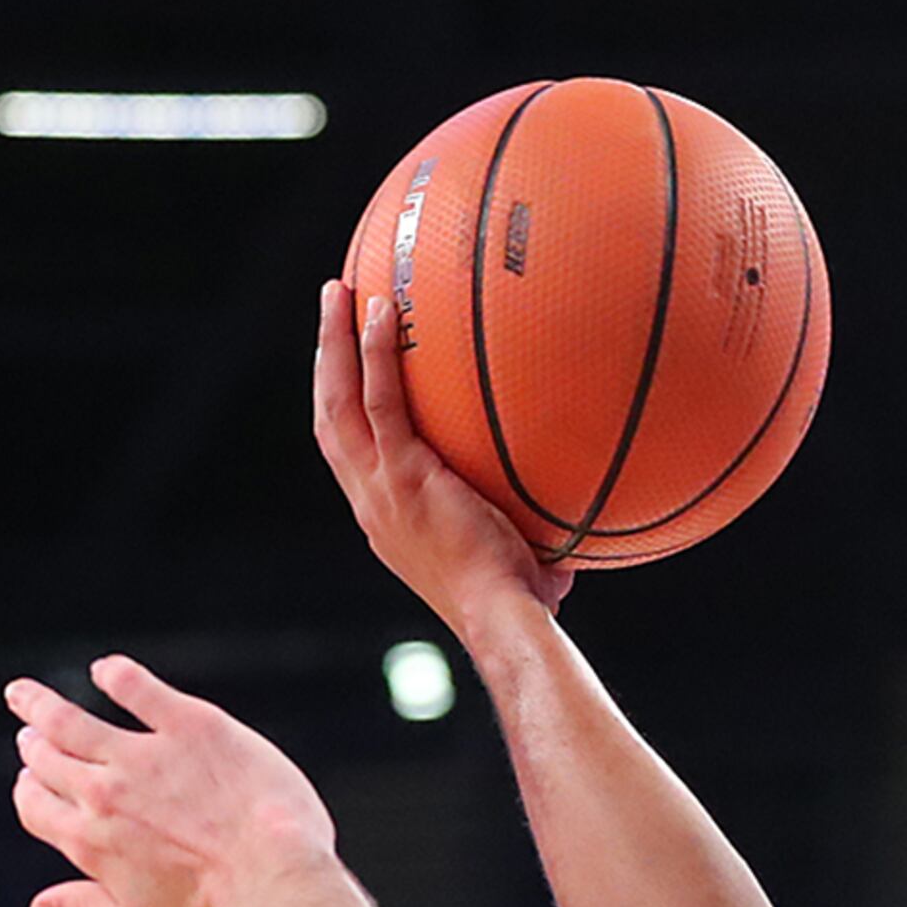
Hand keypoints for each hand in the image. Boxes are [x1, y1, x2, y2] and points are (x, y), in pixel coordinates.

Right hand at [8, 657, 341, 906]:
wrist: (275, 881)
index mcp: (90, 842)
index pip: (37, 807)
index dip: (30, 792)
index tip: (30, 781)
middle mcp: (104, 795)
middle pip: (49, 760)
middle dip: (34, 746)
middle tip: (31, 733)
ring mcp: (145, 757)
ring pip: (71, 721)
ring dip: (41, 704)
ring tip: (25, 693)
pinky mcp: (192, 726)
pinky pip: (139, 689)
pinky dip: (116, 675)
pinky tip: (108, 670)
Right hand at [311, 280, 573, 639]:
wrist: (502, 617)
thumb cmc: (519, 600)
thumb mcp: (514, 557)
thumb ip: (533, 530)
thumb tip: (581, 528)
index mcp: (386, 515)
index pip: (352, 453)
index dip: (344, 409)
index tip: (348, 371)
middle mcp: (370, 499)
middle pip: (329, 416)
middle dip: (325, 360)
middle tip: (333, 308)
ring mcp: (378, 488)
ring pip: (337, 401)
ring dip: (332, 343)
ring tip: (340, 290)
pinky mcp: (401, 477)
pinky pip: (380, 403)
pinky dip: (373, 356)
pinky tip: (382, 312)